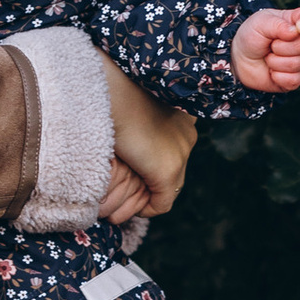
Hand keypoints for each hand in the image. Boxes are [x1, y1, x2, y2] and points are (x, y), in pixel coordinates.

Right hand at [102, 59, 197, 215]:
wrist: (112, 90)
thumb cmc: (113, 93)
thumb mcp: (132, 107)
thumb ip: (138, 121)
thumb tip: (130, 131)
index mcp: (181, 114)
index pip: (175, 146)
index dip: (156, 159)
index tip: (138, 168)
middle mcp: (187, 134)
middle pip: (176, 168)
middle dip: (155, 183)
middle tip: (134, 190)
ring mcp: (180, 152)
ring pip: (170, 188)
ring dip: (149, 197)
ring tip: (129, 201)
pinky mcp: (166, 171)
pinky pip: (161, 203)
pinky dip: (146, 208)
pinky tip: (128, 207)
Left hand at [231, 5, 299, 93]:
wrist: (239, 60)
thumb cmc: (250, 37)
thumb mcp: (259, 23)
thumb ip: (278, 24)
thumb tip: (297, 31)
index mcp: (293, 22)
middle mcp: (299, 41)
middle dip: (279, 47)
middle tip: (269, 46)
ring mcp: (298, 60)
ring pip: (296, 63)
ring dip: (275, 62)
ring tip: (268, 57)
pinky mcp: (293, 79)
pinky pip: (293, 80)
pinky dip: (278, 77)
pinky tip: (271, 72)